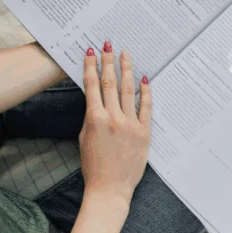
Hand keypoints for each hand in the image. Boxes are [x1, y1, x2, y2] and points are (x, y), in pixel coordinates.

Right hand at [79, 42, 151, 210]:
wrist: (109, 189)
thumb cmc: (94, 166)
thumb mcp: (85, 138)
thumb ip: (91, 117)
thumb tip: (96, 99)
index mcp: (94, 119)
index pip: (92, 86)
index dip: (90, 67)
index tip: (90, 51)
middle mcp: (113, 118)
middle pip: (110, 83)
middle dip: (108, 61)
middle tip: (107, 44)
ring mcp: (130, 124)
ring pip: (128, 90)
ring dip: (126, 70)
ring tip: (125, 54)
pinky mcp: (144, 132)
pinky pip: (146, 107)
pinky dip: (145, 92)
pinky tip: (145, 78)